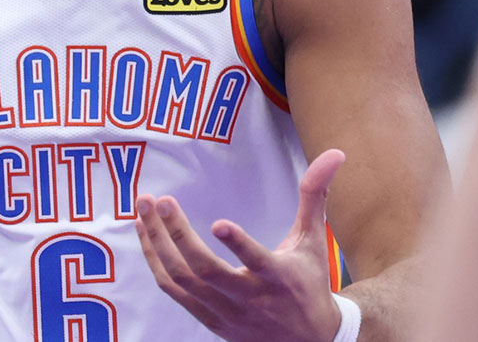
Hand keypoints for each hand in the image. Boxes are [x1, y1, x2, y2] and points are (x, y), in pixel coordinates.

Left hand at [135, 149, 347, 341]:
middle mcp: (250, 298)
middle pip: (206, 271)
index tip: (219, 223)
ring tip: (142, 211)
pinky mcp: (209, 320)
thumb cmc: (309, 283)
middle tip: (159, 200)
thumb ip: (316, 196)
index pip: (258, 262)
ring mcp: (226, 312)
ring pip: (182, 281)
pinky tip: (146, 235)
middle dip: (177, 235)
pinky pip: (174, 291)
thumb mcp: (314, 240)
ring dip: (157, 245)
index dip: (239, 245)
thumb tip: (334, 154)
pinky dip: (155, 262)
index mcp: (278, 277)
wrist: (309, 341)